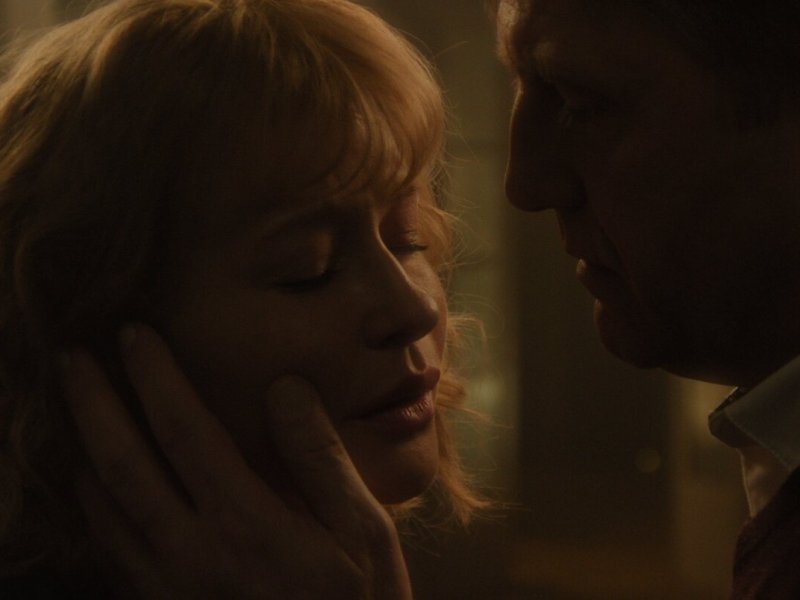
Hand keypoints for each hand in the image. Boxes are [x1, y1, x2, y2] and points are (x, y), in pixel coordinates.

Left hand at [61, 324, 411, 599]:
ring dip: (82, 451)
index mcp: (245, 524)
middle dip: (92, 404)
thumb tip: (284, 387)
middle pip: (122, 465)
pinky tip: (93, 484)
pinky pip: (109, 551)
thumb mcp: (363, 529)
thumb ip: (320, 458)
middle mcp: (191, 554)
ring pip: (103, 510)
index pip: (183, 432)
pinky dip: (91, 506)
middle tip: (72, 358)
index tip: (135, 334)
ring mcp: (167, 588)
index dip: (154, 377)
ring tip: (74, 409)